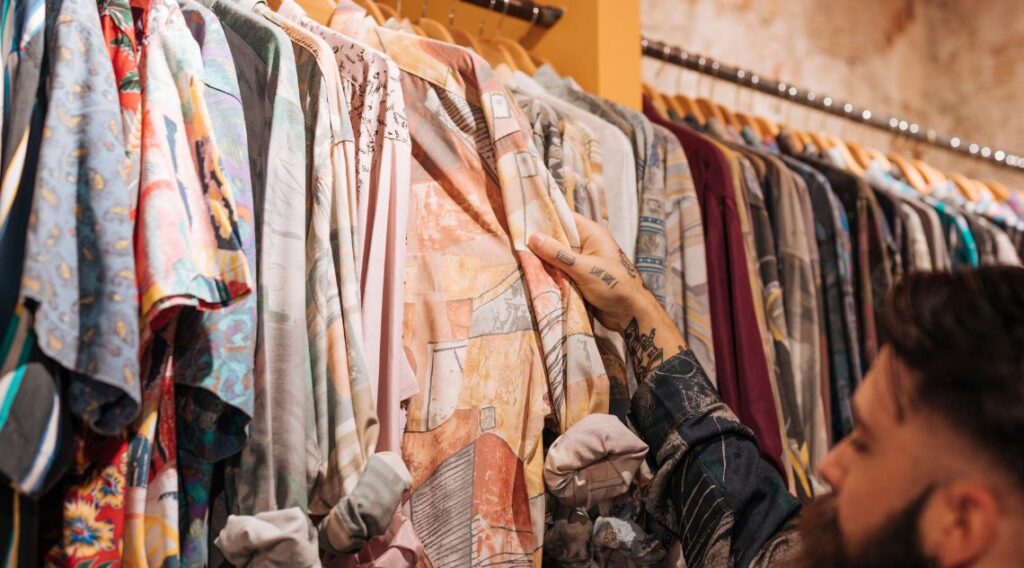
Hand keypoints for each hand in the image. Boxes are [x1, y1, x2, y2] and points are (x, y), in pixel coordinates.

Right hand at [527, 213, 651, 332]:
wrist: (629, 314)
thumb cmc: (613, 285)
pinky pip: (561, 271)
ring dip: (544, 261)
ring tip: (519, 258)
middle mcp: (587, 244)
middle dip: (540, 242)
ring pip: (557, 257)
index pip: (564, 218)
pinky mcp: (580, 277)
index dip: (545, 217)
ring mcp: (583, 261)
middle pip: (558, 238)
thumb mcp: (583, 268)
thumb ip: (558, 254)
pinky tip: (533, 274)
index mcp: (591, 233)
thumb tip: (533, 237)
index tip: (522, 218)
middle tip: (515, 242)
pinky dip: (551, 274)